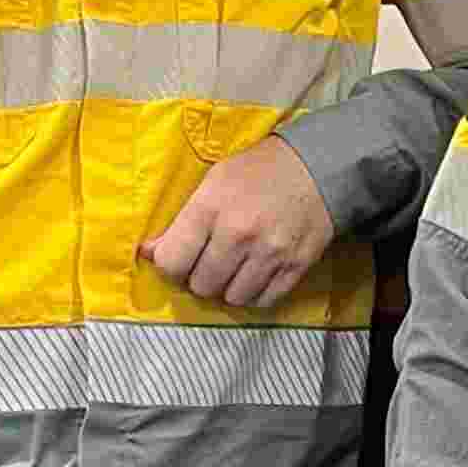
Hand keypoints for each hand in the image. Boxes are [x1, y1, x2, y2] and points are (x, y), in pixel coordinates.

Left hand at [144, 138, 334, 308]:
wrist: (318, 166)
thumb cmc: (258, 172)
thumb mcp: (212, 182)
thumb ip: (181, 221)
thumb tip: (149, 253)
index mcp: (211, 208)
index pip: (171, 262)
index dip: (171, 265)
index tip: (181, 259)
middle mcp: (238, 234)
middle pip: (201, 285)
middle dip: (202, 277)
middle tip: (212, 261)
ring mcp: (270, 253)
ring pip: (232, 298)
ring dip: (230, 288)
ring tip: (236, 268)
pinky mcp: (296, 265)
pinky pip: (264, 300)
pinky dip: (256, 293)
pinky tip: (257, 274)